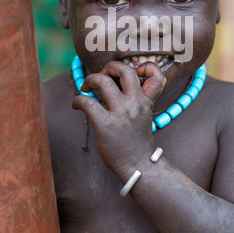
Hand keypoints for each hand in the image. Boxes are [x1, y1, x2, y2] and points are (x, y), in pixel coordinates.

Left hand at [72, 61, 165, 176]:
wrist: (138, 165)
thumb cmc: (137, 140)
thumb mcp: (144, 115)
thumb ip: (135, 99)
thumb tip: (111, 82)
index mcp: (146, 101)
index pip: (157, 74)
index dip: (145, 67)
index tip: (133, 73)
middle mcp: (135, 103)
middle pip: (125, 70)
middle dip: (109, 67)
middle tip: (102, 76)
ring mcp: (120, 113)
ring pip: (103, 81)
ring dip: (90, 79)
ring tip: (86, 87)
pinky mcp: (105, 124)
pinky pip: (87, 102)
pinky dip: (78, 100)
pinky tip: (76, 105)